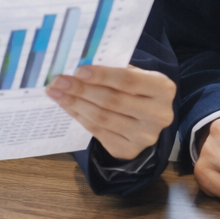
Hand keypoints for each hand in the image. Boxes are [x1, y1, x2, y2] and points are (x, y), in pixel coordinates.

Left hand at [47, 65, 175, 160]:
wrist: (148, 117)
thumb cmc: (137, 88)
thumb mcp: (135, 74)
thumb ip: (114, 70)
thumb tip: (78, 68)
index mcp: (163, 89)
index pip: (128, 80)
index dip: (102, 75)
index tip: (78, 70)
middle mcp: (159, 115)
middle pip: (112, 101)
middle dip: (81, 90)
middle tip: (58, 81)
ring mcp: (145, 136)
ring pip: (102, 118)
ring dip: (75, 104)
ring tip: (56, 92)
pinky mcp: (129, 150)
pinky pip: (98, 132)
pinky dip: (80, 117)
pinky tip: (68, 106)